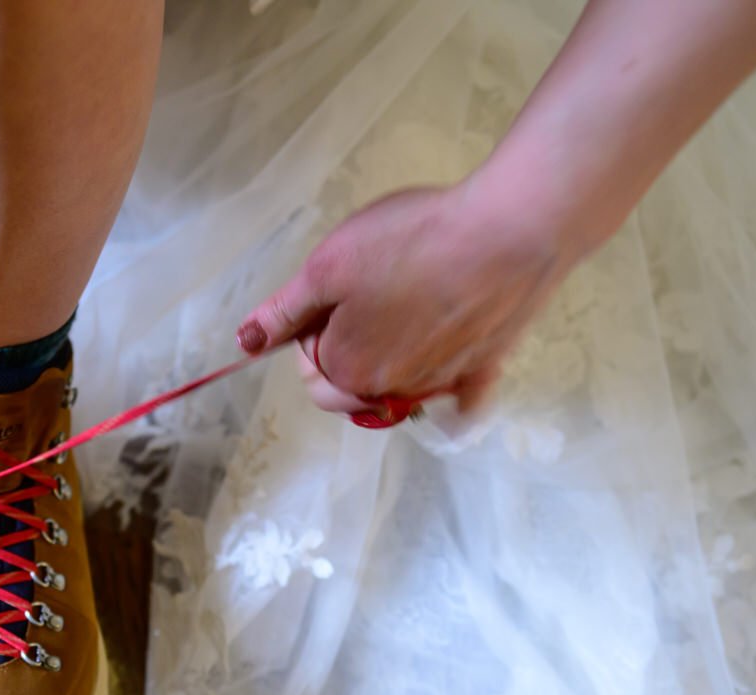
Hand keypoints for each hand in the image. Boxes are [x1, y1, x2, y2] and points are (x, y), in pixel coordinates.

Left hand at [236, 183, 581, 420]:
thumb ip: (284, 311)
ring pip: (401, 392)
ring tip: (406, 314)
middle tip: (362, 303)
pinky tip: (449, 397)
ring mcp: (442, 386)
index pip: (311, 372)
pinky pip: (462, 403)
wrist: (510, 231)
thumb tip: (245, 343)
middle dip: (344, 357)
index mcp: (348, 370)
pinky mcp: (486, 370)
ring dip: (391, 368)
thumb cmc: (411, 241)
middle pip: (352, 390)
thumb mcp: (327, 266)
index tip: (327, 301)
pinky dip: (451, 403)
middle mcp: (392, 391)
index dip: (310, 336)